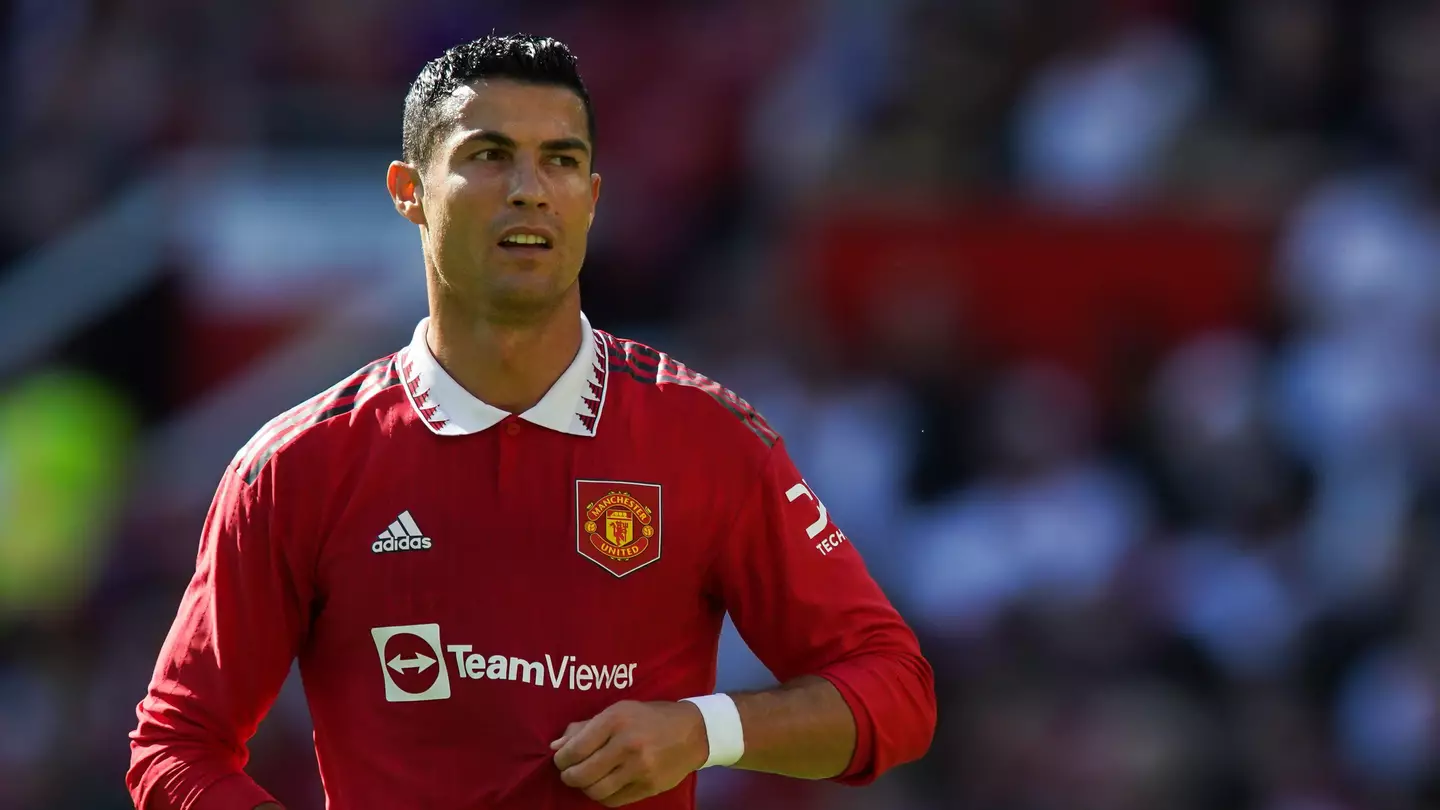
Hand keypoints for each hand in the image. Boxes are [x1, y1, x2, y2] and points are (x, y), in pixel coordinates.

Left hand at [551, 700, 708, 806]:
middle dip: (569, 776)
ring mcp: (639, 768)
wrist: (693, 731)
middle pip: (582, 774)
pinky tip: (605, 786)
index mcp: (616, 720)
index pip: (575, 749)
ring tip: (587, 780)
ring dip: (585, 788)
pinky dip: (603, 796)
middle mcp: (627, 744)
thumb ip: (586, 727)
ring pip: (596, 791)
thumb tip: (556, 746)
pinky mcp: (649, 786)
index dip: (561, 759)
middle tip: (570, 773)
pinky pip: (614, 800)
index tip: (561, 760)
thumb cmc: (650, 717)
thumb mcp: (619, 711)